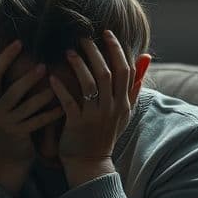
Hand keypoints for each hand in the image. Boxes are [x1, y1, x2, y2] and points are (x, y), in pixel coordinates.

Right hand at [0, 22, 64, 167]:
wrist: (11, 156)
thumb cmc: (9, 118)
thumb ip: (0, 77)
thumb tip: (8, 40)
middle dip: (7, 58)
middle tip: (22, 42)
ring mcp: (2, 120)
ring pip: (17, 97)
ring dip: (31, 81)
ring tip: (45, 68)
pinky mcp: (18, 133)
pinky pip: (36, 117)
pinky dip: (50, 109)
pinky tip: (62, 99)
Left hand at [48, 30, 134, 166]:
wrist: (91, 163)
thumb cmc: (105, 134)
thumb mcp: (124, 111)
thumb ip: (133, 86)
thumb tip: (146, 59)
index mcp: (123, 103)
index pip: (125, 70)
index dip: (116, 49)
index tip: (106, 33)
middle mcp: (112, 108)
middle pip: (107, 73)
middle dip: (96, 52)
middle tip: (83, 38)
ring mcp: (95, 117)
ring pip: (90, 84)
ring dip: (79, 65)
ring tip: (68, 52)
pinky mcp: (78, 125)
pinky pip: (69, 102)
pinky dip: (61, 88)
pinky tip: (52, 77)